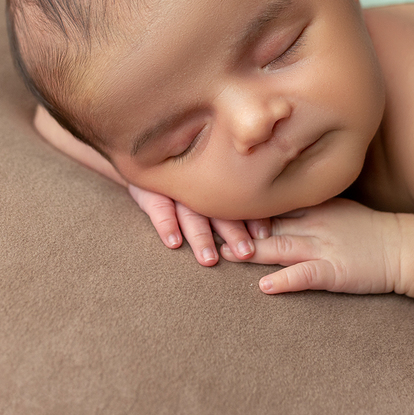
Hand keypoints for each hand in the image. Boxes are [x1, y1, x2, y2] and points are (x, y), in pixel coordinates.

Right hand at [128, 184, 272, 266]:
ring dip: (200, 236)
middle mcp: (195, 181)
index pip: (236, 198)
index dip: (251, 216)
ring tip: (210, 259)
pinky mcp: (148, 190)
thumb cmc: (183, 170)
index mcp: (213, 179)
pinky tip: (174, 243)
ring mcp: (171, 185)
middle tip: (245, 253)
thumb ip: (234, 187)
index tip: (263, 235)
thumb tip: (269, 216)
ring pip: (189, 212)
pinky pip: (157, 207)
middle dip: (232, 232)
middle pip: (216, 208)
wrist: (144, 155)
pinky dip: (165, 224)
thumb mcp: (205, 171)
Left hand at [221, 198, 402, 294]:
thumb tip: (269, 201)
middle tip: (204, 226)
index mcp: (312, 205)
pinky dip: (284, 280)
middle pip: (267, 222)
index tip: (211, 202)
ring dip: (249, 252)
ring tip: (221, 255)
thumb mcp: (333, 206)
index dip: (240, 203)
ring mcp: (323, 246)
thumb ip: (302, 204)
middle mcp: (313, 222)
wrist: (402, 247)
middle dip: (235, 226)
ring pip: (279, 247)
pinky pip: (305, 275)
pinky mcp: (334, 271)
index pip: (269, 200)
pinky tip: (264, 286)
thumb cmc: (366, 229)